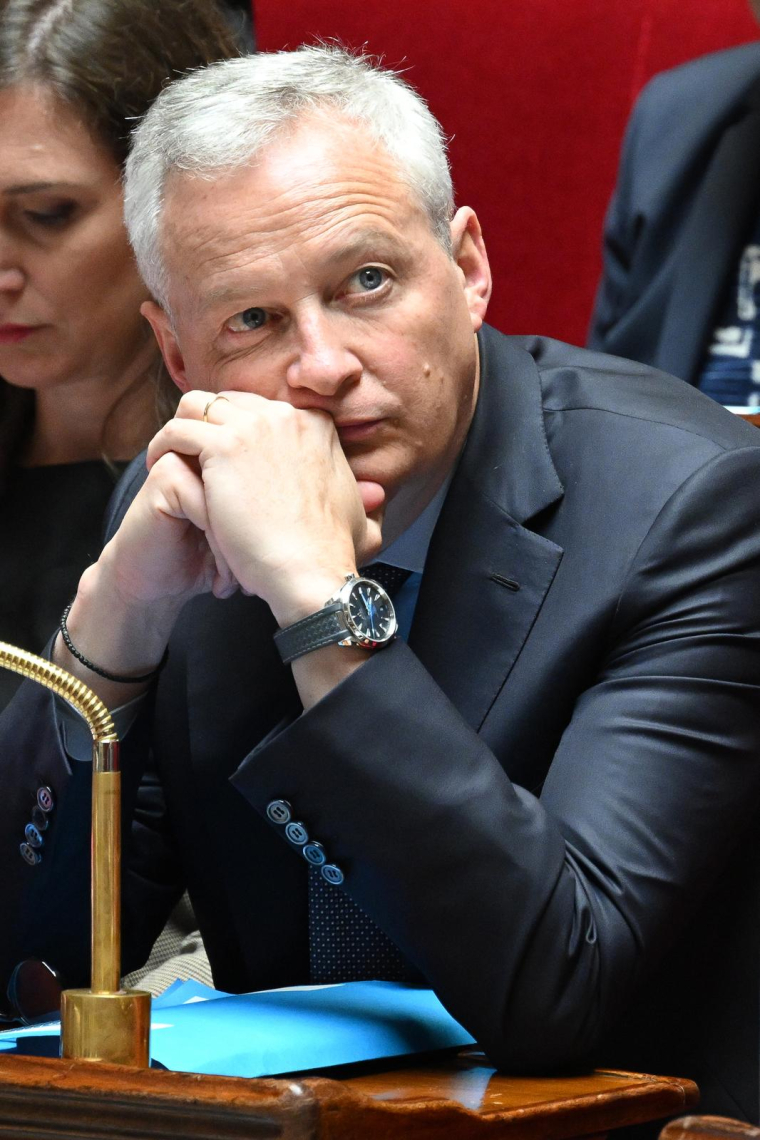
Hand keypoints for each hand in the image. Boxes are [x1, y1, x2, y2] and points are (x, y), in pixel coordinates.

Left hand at [146, 391, 385, 622]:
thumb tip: (375, 495)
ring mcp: (255, 427)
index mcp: (315, 425)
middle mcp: (286, 416)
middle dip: (206, 425)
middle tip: (189, 455)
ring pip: (196, 405)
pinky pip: (177, 431)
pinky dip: (163, 447)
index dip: (236, 428)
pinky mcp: (224, 447)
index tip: (222, 455)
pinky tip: (159, 469)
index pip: (260, 407)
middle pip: (227, 401)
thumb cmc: (330, 553)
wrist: (310, 571)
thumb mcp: (357, 512)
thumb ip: (361, 494)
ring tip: (168, 458)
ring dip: (179, 429)